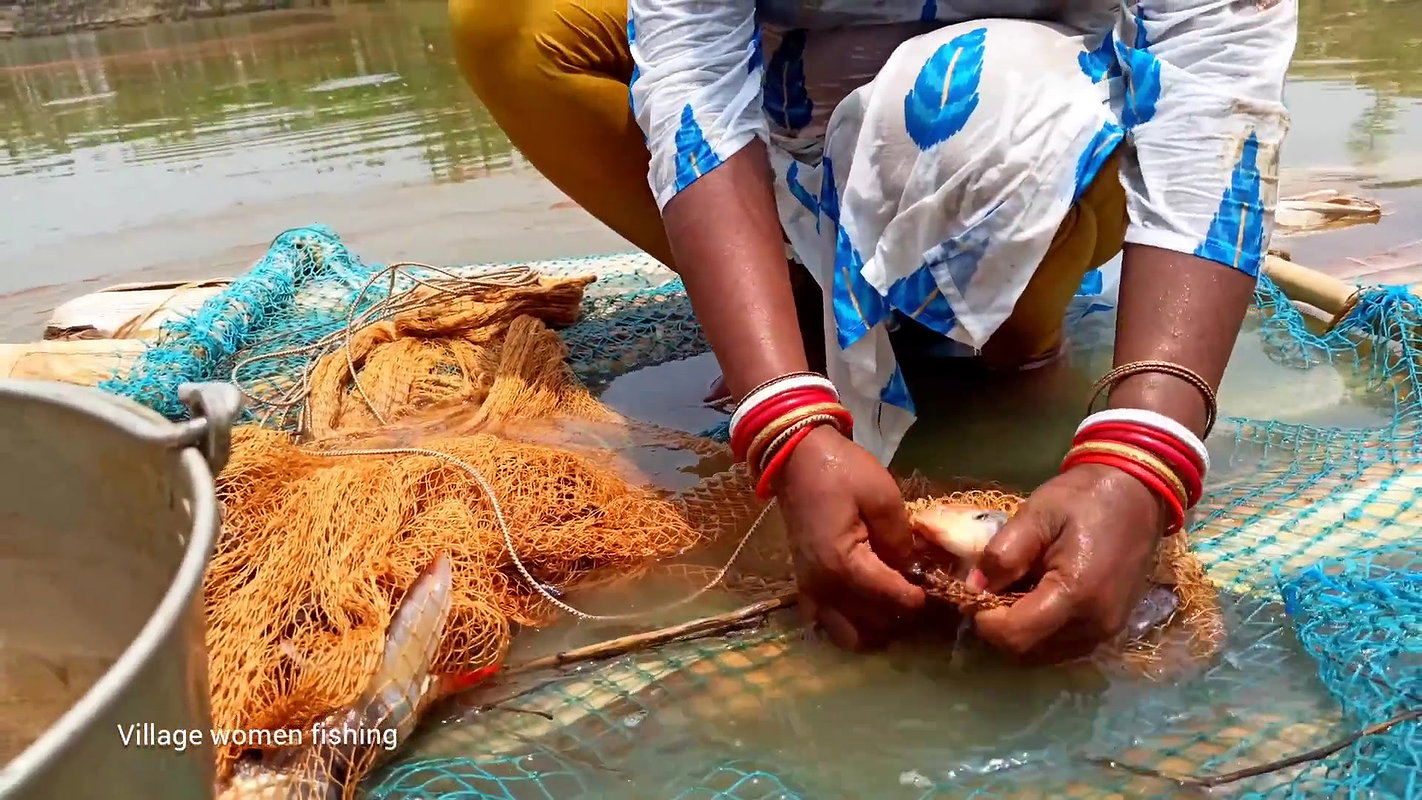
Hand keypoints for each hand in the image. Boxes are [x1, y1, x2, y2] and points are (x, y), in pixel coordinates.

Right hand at [773, 425, 926, 649]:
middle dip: (897, 614)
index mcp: (842, 563)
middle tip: (916, 595)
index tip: (932, 589)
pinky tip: (863, 609)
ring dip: (871, 628)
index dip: (915, 597)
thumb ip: (900, 538)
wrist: (795, 458)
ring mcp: (810, 588)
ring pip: (845, 633)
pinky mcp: (804, 583)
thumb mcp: (882, 496)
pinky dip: (845, 623)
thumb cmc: (840, 471)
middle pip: (870, 622)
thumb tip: (912, 567)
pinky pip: (823, 622)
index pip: (888, 595)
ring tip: (892, 608)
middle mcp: (823, 585)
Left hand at [970, 463, 1165, 662]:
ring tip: (1016, 591)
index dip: (984, 619)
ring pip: (1044, 653)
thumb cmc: (1085, 498)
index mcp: (1076, 594)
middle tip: (993, 590)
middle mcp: (1095, 624)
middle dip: (1000, 626)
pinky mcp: (1112, 629)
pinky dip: (1042, 631)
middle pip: (1027, 650)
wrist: (1138, 494)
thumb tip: (974, 587)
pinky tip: (1038, 598)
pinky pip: (1064, 645)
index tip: (974, 593)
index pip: (1015, 634)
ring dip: (1021, 631)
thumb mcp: (1036, 514)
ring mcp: (1107, 631)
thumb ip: (1003, 553)